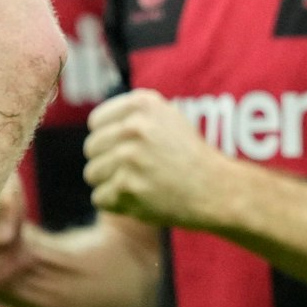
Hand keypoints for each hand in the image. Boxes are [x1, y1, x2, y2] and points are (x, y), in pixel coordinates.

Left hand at [82, 90, 232, 228]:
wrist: (215, 188)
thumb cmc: (189, 155)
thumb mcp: (168, 119)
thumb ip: (133, 116)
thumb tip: (95, 124)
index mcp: (144, 104)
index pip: (97, 122)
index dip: (110, 137)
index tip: (131, 148)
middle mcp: (135, 126)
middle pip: (91, 148)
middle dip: (108, 161)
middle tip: (137, 169)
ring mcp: (129, 157)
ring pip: (92, 174)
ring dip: (111, 183)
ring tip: (140, 182)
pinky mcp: (126, 187)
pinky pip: (100, 198)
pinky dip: (117, 203)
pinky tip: (141, 198)